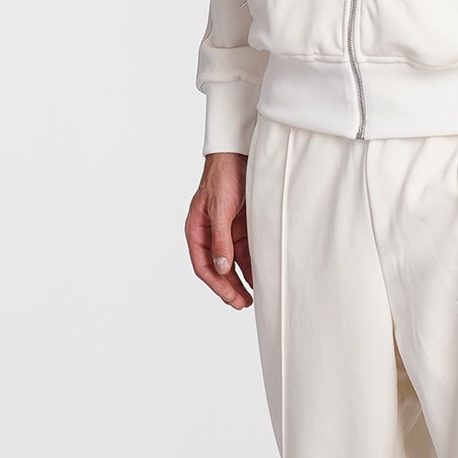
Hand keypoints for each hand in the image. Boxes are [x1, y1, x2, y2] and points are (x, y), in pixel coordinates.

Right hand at [185, 152, 252, 307]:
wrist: (238, 153)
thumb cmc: (223, 176)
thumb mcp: (220, 209)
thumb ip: (221, 240)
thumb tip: (222, 269)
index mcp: (197, 230)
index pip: (204, 266)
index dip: (218, 285)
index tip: (232, 299)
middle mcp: (210, 234)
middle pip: (219, 268)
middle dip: (230, 288)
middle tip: (244, 304)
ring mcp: (227, 231)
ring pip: (233, 262)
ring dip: (242, 279)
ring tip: (253, 296)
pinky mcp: (242, 226)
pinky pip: (246, 250)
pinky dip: (252, 264)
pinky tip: (261, 276)